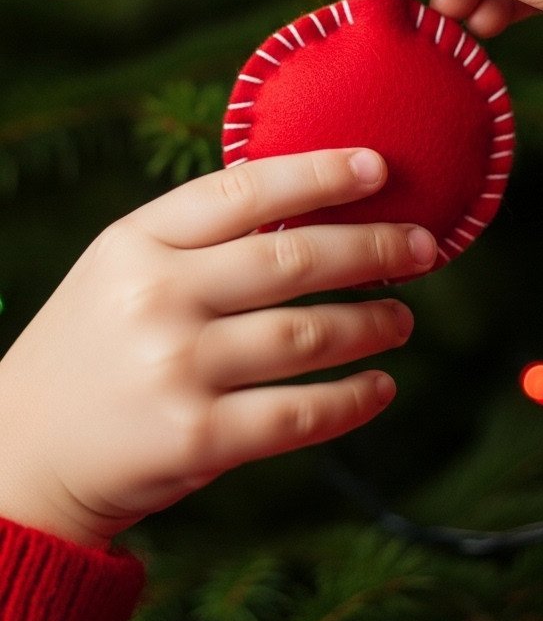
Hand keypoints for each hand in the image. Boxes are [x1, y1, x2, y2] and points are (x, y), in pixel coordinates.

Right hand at [0, 150, 433, 546]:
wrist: (24, 453)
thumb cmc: (94, 347)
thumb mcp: (123, 269)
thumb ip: (199, 239)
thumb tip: (315, 206)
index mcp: (136, 242)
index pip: (244, 191)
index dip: (320, 174)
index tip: (380, 167)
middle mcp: (156, 297)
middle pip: (291, 259)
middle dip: (373, 248)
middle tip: (424, 248)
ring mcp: (176, 369)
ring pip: (307, 335)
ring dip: (373, 324)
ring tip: (402, 318)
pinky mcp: (196, 439)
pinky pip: (300, 414)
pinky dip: (352, 399)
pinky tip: (379, 386)